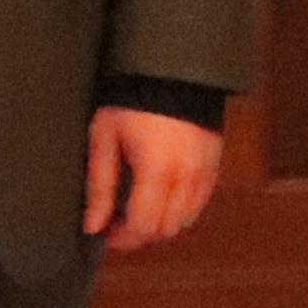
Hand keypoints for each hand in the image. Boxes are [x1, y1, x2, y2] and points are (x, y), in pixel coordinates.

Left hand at [82, 106, 221, 251]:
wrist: (167, 69)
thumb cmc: (131, 99)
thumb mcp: (105, 136)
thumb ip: (100, 185)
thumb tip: (93, 225)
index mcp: (156, 169)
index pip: (143, 227)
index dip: (122, 238)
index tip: (107, 233)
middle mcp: (185, 176)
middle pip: (165, 229)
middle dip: (139, 232)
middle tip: (119, 221)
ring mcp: (204, 171)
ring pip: (185, 221)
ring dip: (161, 222)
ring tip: (140, 206)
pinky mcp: (214, 163)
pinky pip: (200, 203)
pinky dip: (181, 208)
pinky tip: (162, 193)